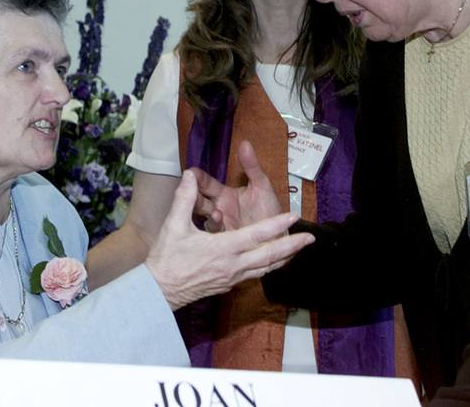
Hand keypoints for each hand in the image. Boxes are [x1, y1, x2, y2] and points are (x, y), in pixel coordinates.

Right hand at [145, 170, 313, 309]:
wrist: (159, 292)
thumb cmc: (166, 259)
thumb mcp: (173, 226)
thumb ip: (184, 199)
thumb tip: (189, 176)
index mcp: (222, 249)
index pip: (255, 236)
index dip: (276, 225)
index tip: (292, 216)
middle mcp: (232, 265)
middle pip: (269, 256)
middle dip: (292, 246)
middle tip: (310, 238)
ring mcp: (231, 278)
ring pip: (265, 268)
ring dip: (284, 258)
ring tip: (298, 249)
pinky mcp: (228, 285)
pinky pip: (254, 275)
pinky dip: (267, 267)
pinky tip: (273, 262)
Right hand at [191, 140, 284, 231]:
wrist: (280, 235)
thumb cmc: (269, 211)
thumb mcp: (262, 186)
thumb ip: (252, 167)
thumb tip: (245, 143)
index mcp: (224, 196)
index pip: (206, 184)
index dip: (199, 178)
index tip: (191, 172)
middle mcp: (220, 210)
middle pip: (201, 203)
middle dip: (196, 198)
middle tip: (191, 191)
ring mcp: (222, 226)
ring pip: (207, 220)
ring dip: (209, 216)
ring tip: (216, 213)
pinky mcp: (227, 241)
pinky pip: (219, 235)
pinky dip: (218, 230)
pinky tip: (222, 224)